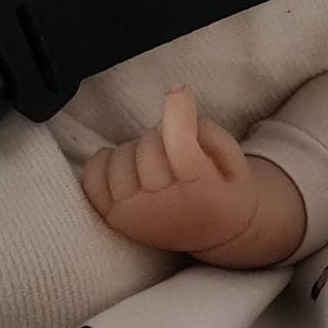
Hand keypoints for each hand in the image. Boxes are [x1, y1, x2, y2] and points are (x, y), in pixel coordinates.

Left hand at [81, 86, 307, 269]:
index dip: (178, 112)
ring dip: (137, 150)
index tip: (179, 90)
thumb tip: (176, 103)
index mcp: (200, 190)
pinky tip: (126, 165)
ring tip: (154, 163)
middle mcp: (163, 205)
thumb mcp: (235, 162)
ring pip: (121, 156)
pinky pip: (93, 175)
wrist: (216, 236)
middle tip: (174, 150)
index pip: (181, 146)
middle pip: (149, 145)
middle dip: (162, 136)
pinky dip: (106, 162)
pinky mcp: (113, 218)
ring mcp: (133, 214)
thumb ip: (209, 133)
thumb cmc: (223, 191)